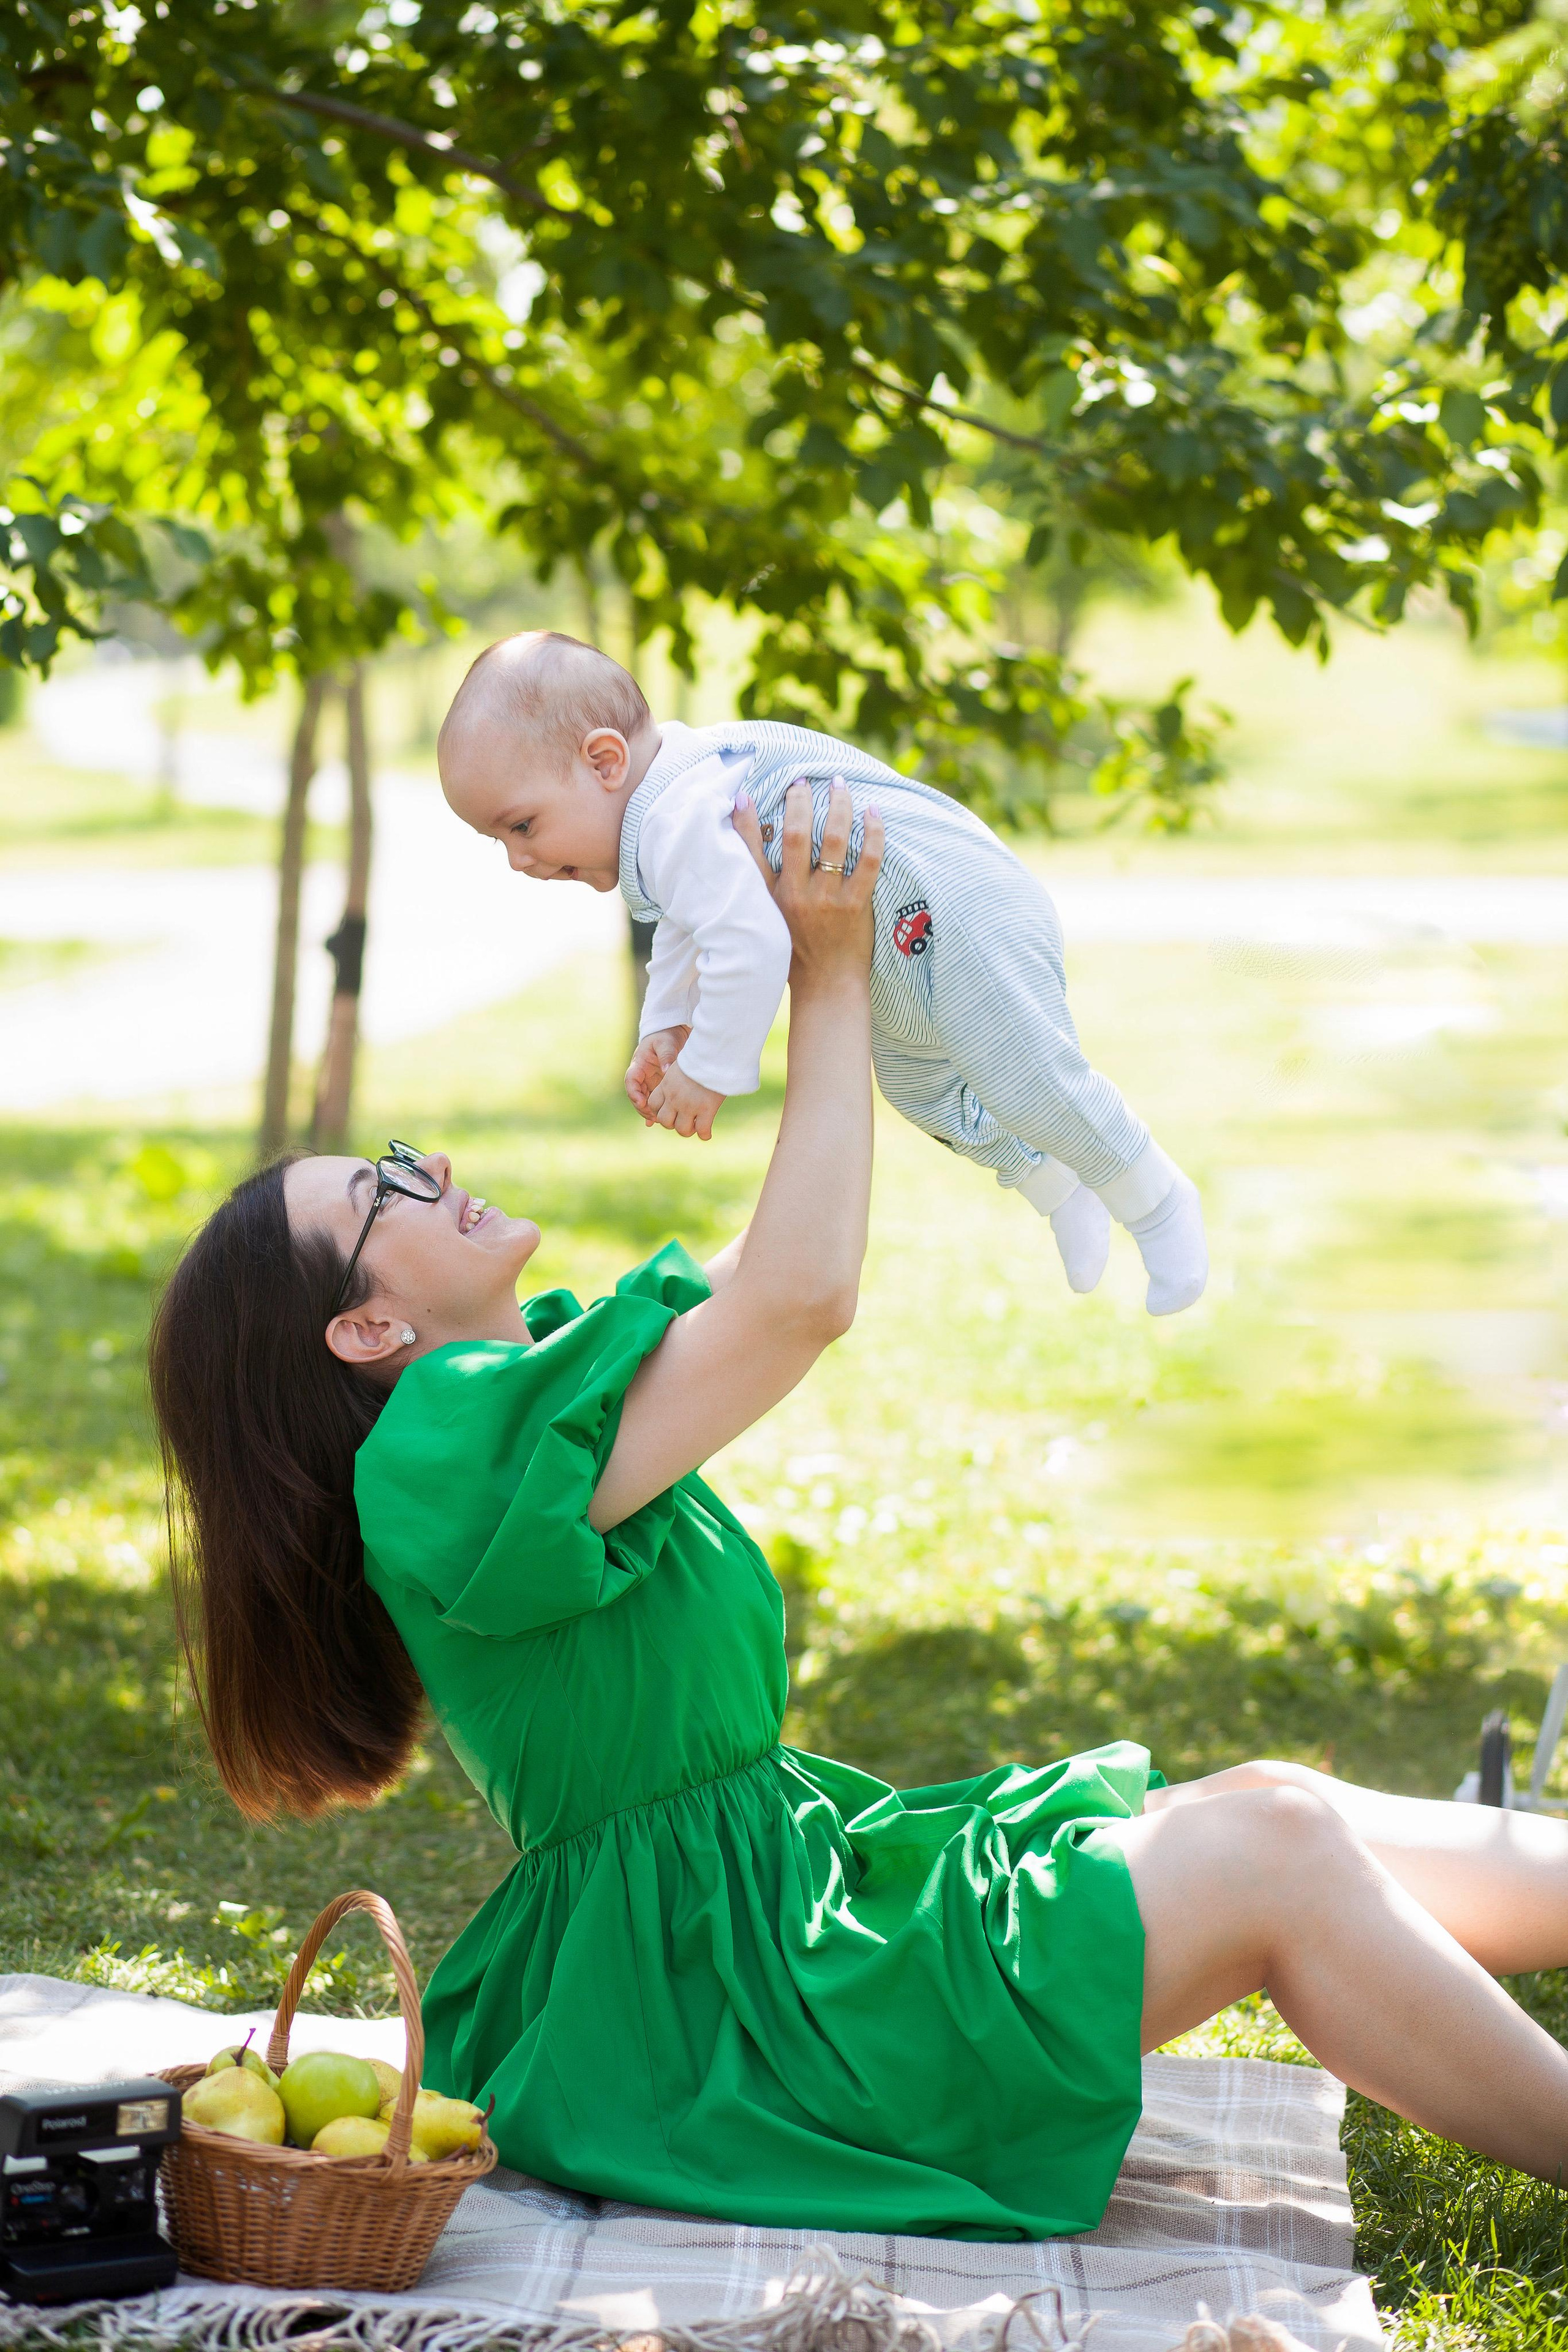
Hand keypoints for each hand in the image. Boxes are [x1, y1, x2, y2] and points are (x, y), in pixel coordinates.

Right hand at [626, 1026, 689, 1119]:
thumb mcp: (665, 1043)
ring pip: (643, 1100)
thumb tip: (666, 1070)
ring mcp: (648, 1082)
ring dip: (648, 1111)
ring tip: (658, 1120)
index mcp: (638, 1064)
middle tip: (653, 1116)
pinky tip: (656, 1122)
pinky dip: (653, 1111)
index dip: (634, 1093)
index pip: (631, 1080)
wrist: (671, 1033)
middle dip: (642, 1107)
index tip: (642, 1102)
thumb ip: (666, 1056)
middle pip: (635, 1095)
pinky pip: (652, 1101)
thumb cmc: (665, 1036)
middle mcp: (641, 1075)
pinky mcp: (656, 1086)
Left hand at [647, 1061, 725, 1140]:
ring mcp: (690, 1105)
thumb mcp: (680, 1065)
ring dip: (688, 1130)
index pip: (653, 1105)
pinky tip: (707, 1134)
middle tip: (683, 1120)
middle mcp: (675, 1097)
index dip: (660, 1111)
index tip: (670, 1110)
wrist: (714, 1054)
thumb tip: (673, 1080)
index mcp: (666, 1085)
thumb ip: (674, 1078)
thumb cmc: (700, 1057)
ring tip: (695, 1127)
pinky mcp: (707, 1109)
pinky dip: (704, 1135)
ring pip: (682, 1129)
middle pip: (665, 1121)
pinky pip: (702, 1131)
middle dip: (672, 1123)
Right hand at [732, 778, 882, 987]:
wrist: (826, 986)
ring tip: (840, 785)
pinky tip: (874, 813)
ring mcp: (828, 900)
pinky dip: (874, 833)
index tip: (746, 794)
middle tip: (804, 780)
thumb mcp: (768, 919)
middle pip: (798, 835)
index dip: (747, 821)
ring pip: (836, 841)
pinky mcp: (856, 906)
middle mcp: (796, 895)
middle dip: (801, 800)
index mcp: (770, 898)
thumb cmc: (795, 951)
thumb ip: (761, 884)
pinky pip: (869, 861)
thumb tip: (761, 849)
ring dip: (839, 806)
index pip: (752, 853)